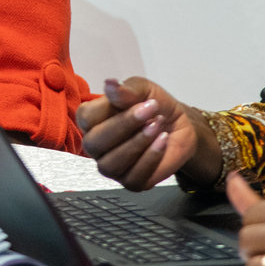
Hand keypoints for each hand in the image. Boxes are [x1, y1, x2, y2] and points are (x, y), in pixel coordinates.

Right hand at [76, 77, 220, 189]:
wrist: (179, 125)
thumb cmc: (154, 106)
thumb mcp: (142, 89)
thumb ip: (125, 90)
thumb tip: (109, 83)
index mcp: (91, 120)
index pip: (86, 118)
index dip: (109, 109)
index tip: (139, 101)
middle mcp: (96, 145)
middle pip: (94, 143)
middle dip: (123, 126)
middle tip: (149, 111)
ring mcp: (111, 166)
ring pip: (111, 164)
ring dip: (137, 144)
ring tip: (157, 126)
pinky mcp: (130, 182)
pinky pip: (133, 178)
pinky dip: (150, 158)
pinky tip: (162, 142)